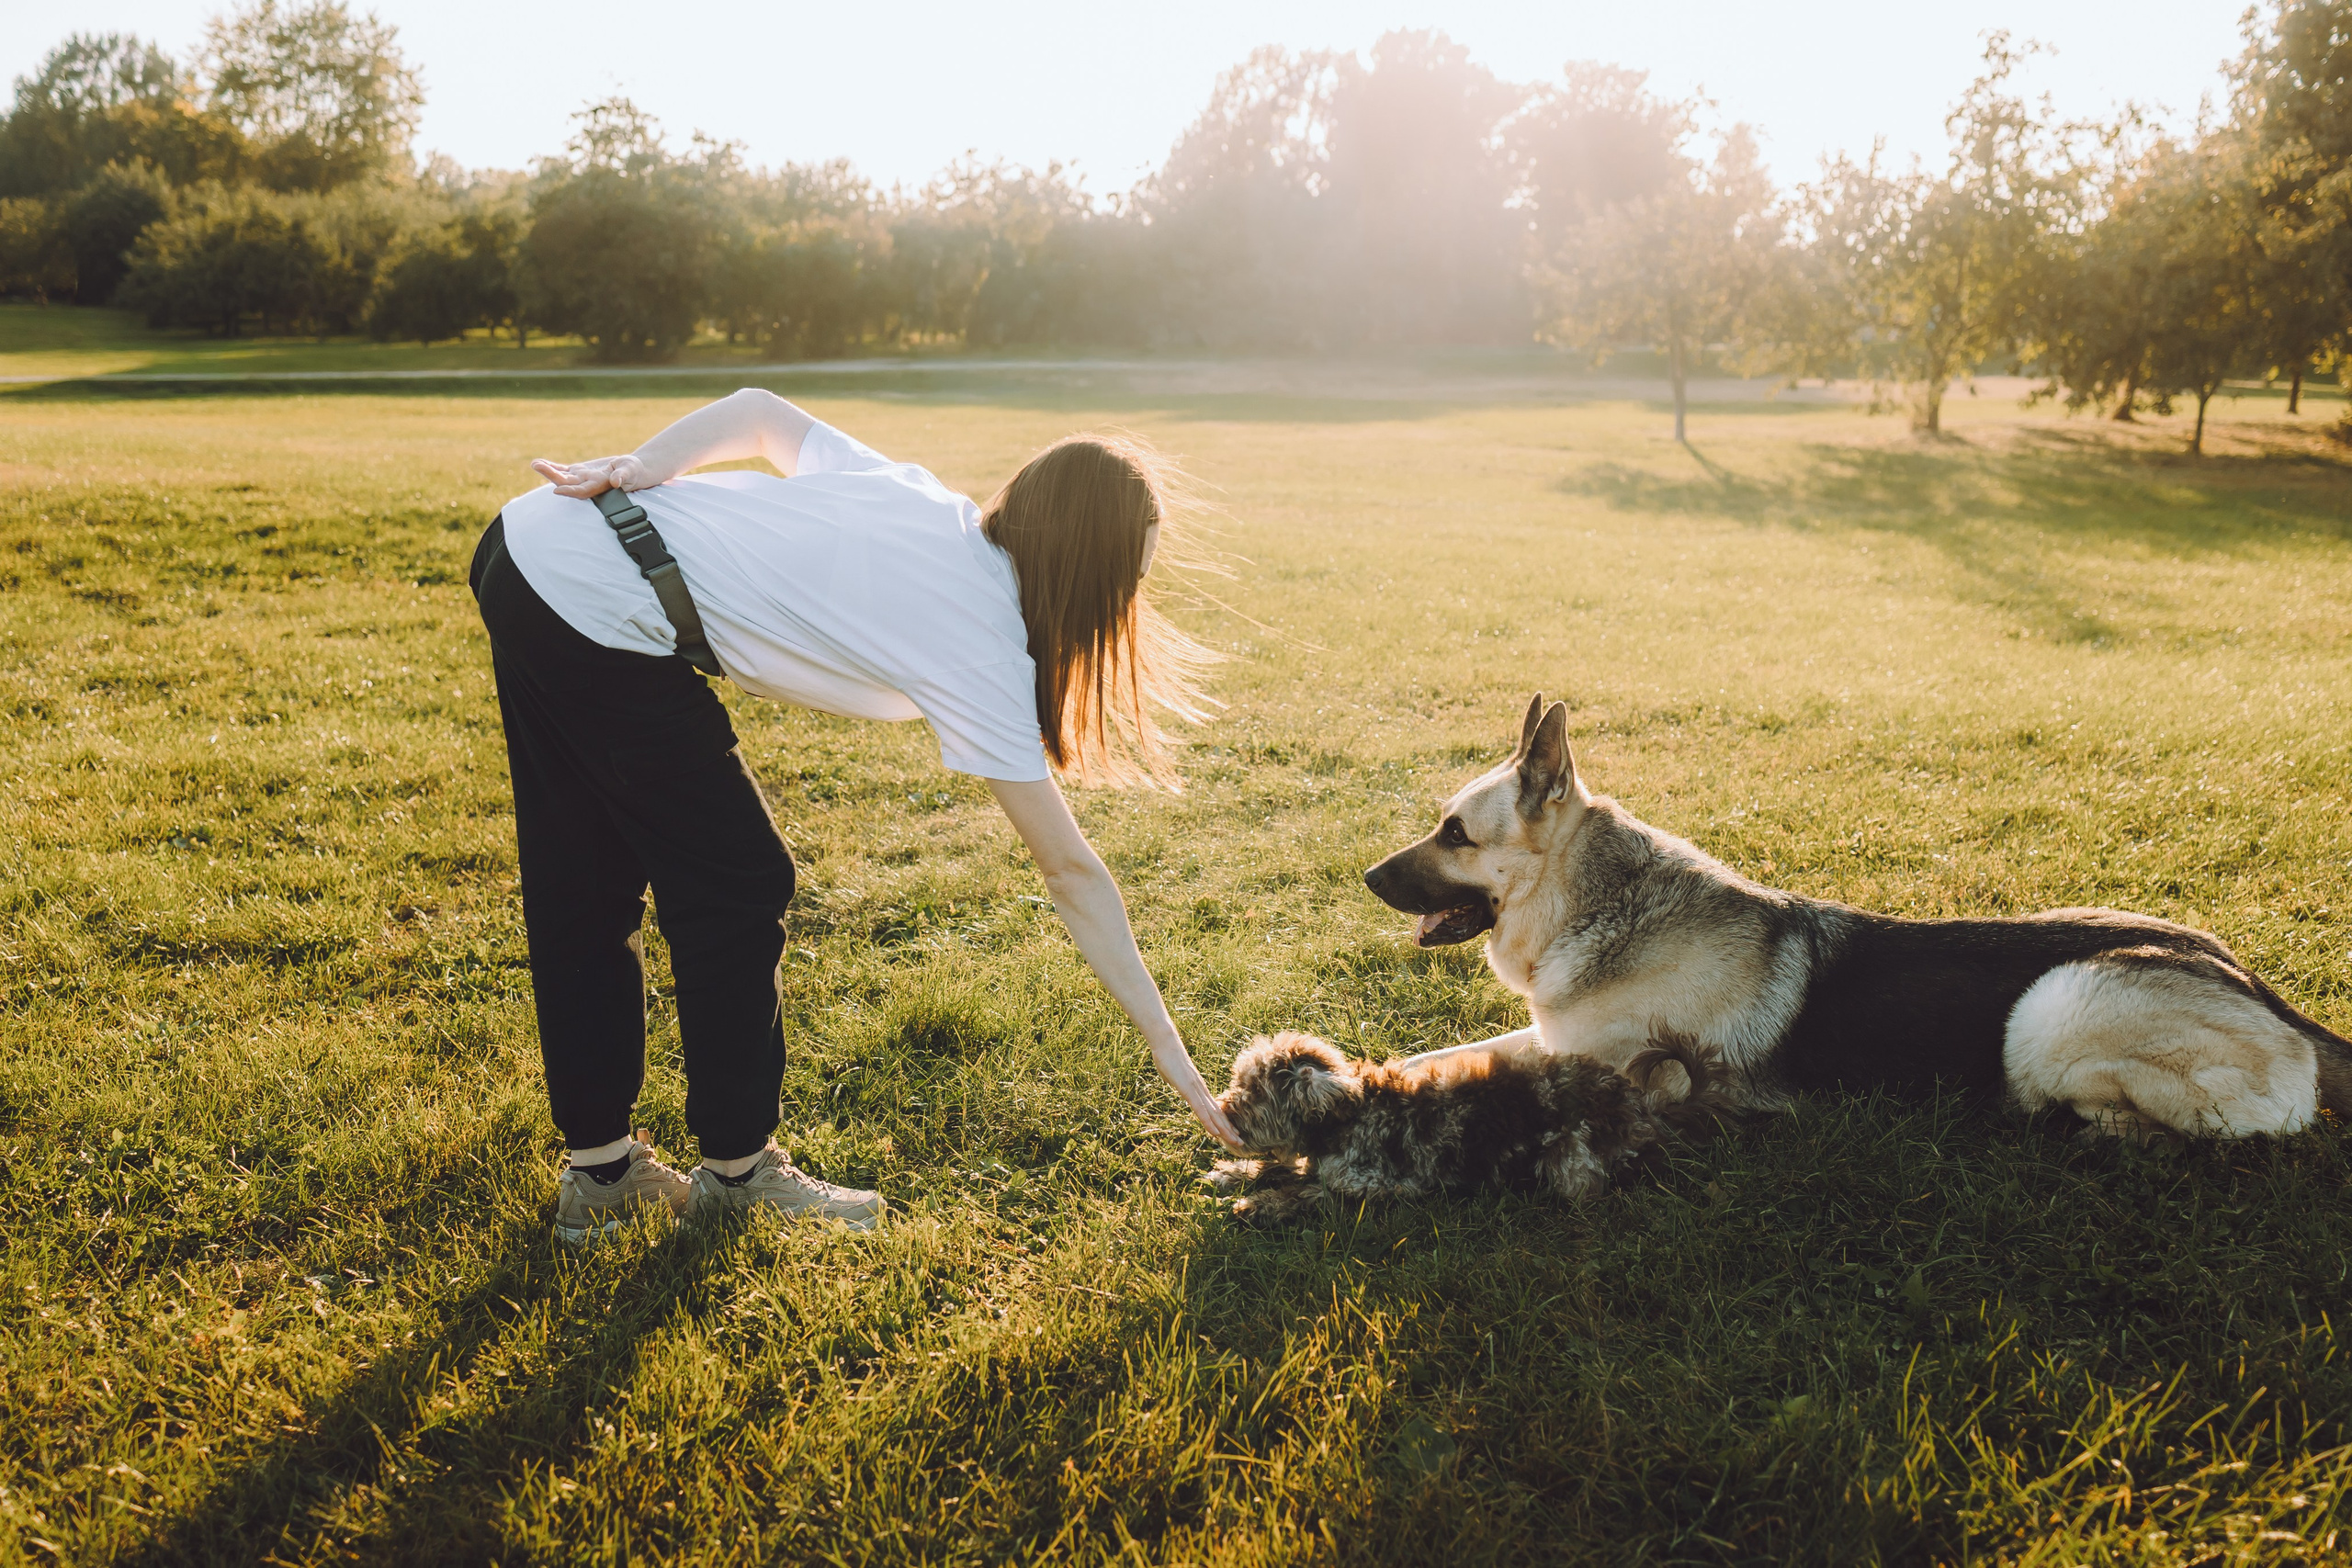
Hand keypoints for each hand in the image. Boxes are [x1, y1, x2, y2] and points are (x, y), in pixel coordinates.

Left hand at [530, 453, 657, 498]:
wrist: (631, 470)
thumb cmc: (633, 471)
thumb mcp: (630, 470)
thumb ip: (623, 475)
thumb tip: (616, 481)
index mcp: (599, 486)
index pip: (582, 492)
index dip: (570, 491)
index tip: (557, 490)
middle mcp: (587, 484)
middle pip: (567, 483)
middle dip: (552, 476)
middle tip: (538, 466)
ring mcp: (581, 478)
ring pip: (562, 476)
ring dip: (548, 471)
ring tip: (535, 464)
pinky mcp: (579, 471)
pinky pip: (562, 470)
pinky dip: (551, 466)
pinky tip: (539, 463)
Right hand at [1157, 1052, 1244, 1152]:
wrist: (1166, 1043)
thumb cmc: (1166, 1057)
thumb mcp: (1172, 1075)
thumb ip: (1175, 1081)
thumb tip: (1172, 1081)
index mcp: (1198, 1088)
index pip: (1214, 1108)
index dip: (1223, 1122)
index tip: (1231, 1132)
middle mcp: (1201, 1090)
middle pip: (1218, 1114)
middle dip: (1229, 1129)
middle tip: (1240, 1142)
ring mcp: (1195, 1089)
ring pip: (1213, 1114)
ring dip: (1224, 1130)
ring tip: (1236, 1141)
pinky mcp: (1188, 1089)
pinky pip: (1200, 1109)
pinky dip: (1208, 1122)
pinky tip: (1215, 1133)